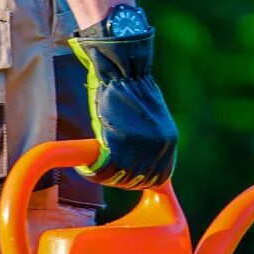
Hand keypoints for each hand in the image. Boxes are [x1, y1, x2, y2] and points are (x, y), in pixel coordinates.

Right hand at [68, 30, 176, 188]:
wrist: (122, 71)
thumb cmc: (131, 93)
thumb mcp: (151, 121)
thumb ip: (150, 143)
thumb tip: (140, 165)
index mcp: (169, 142)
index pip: (160, 178)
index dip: (141, 182)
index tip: (125, 178)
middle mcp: (159, 147)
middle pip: (138, 181)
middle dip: (119, 181)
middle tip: (104, 174)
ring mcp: (141, 146)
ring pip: (120, 177)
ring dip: (103, 178)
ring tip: (90, 169)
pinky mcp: (120, 142)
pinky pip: (104, 169)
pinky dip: (92, 172)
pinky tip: (83, 167)